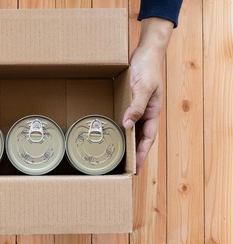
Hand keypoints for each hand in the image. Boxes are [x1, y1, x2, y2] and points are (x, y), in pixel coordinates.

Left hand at [122, 18, 173, 173]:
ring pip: (133, 130)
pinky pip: (127, 119)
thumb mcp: (143, 87)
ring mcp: (139, 108)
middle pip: (140, 139)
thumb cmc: (148, 68)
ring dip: (128, 143)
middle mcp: (146, 114)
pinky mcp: (131, 102)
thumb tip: (128, 125)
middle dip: (134, 154)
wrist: (146, 52)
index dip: (141, 154)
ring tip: (119, 156)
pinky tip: (115, 134)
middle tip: (125, 168)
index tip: (135, 168)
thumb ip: (137, 106)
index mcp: (153, 113)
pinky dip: (122, 129)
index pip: (147, 139)